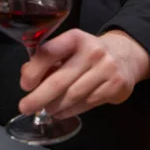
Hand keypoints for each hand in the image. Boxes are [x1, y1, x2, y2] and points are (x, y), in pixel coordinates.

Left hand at [18, 28, 149, 118]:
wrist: (124, 55)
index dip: (34, 70)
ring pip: (72, 96)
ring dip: (54, 106)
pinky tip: (61, 111)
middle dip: (39, 96)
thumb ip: (48, 59)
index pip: (49, 52)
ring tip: (45, 109)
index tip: (25, 84)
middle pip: (60, 80)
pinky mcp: (115, 86)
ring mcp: (105, 69)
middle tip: (25, 106)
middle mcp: (91, 51)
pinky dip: (70, 110)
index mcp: (74, 38)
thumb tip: (26, 76)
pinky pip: (87, 104)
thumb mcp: (68, 48)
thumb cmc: (87, 53)